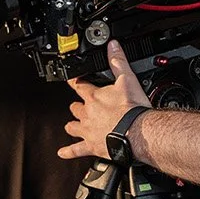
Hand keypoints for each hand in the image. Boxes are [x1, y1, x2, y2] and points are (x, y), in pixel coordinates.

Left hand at [58, 41, 151, 161]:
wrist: (137, 133)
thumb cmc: (132, 110)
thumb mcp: (127, 80)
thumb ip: (119, 62)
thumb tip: (113, 46)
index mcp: (94, 97)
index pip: (80, 85)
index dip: (75, 81)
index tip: (72, 79)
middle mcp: (88, 114)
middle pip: (75, 108)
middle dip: (77, 106)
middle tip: (79, 105)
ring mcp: (88, 131)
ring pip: (74, 127)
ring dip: (72, 126)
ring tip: (70, 126)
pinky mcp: (92, 146)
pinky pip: (76, 150)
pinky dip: (69, 151)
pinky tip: (62, 153)